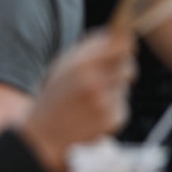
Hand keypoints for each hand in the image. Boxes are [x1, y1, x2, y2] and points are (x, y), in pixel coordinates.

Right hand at [19, 29, 135, 171]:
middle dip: (121, 67)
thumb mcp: (61, 68)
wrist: (43, 135)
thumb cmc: (53, 97)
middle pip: (128, 64)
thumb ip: (88, 51)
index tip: (125, 44)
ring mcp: (105, 101)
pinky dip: (112, 107)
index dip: (125, 42)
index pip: (119, 44)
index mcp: (79, 65)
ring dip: (114, 88)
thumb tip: (118, 36)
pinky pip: (122, 104)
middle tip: (106, 73)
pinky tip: (92, 113)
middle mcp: (94, 81)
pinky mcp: (114, 119)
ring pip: (124, 85)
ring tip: (91, 98)